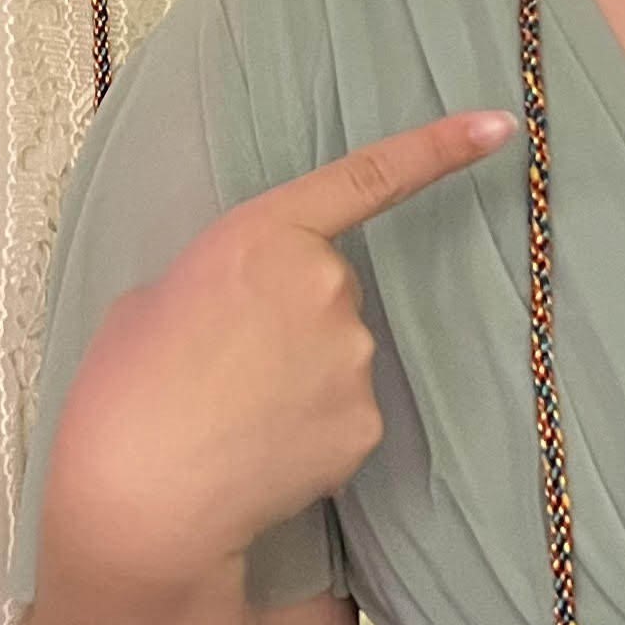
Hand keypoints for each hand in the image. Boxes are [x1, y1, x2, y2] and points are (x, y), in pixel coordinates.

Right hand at [41, 109, 516, 594]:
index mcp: (264, 233)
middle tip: (224, 361)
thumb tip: (250, 309)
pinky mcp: (365, 422)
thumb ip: (223, 281)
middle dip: (292, 314)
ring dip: (300, 374)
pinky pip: (344, 411)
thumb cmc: (125, 389)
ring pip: (339, 353)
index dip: (440, 147)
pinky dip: (310, 428)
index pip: (368, 176)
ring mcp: (354, 356)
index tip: (499, 125)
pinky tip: (259, 449)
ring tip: (232, 411)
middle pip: (331, 286)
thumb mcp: (154, 299)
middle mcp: (326, 284)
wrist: (142, 499)